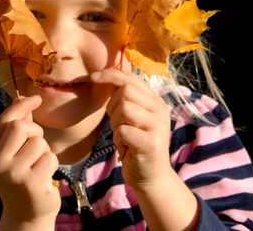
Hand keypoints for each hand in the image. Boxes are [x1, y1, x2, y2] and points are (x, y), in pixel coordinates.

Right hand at [0, 95, 59, 227]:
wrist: (26, 214)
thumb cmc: (22, 177)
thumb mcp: (14, 152)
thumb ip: (17, 127)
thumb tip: (22, 98)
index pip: (4, 120)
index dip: (21, 106)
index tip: (36, 98)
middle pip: (20, 127)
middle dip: (35, 131)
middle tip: (37, 146)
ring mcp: (13, 174)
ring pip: (39, 143)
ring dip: (45, 151)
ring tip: (39, 166)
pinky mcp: (31, 183)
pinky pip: (50, 158)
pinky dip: (52, 164)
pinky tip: (44, 177)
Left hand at [91, 68, 173, 189]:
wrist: (151, 177)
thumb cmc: (136, 144)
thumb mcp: (132, 117)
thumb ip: (124, 97)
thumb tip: (105, 75)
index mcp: (155, 100)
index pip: (131, 77)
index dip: (109, 75)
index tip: (92, 77)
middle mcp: (160, 109)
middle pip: (125, 91)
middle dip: (112, 107)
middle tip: (117, 124)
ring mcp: (158, 126)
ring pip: (124, 108)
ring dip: (115, 124)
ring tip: (122, 137)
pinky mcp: (151, 143)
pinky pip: (123, 131)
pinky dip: (118, 139)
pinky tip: (125, 148)